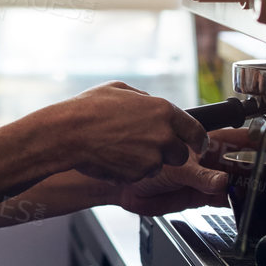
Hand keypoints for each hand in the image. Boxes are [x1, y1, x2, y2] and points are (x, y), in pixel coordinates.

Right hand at [61, 82, 207, 184]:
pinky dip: (131, 170)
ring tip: (122, 148)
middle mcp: (163, 136)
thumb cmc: (88, 110)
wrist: (68, 134)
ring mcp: (151, 158)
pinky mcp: (137, 176)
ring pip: (159, 166)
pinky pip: (140, 175)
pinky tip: (114, 157)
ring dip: (147, 161)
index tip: (196, 145)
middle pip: (180, 154)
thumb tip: (152, 103)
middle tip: (147, 145)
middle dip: (168, 152)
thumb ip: (144, 99)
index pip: (196, 131)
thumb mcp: (120, 89)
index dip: (197, 140)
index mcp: (163, 111)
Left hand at [114, 126, 250, 215]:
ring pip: (235, 180)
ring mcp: (205, 178)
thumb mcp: (175, 168)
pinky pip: (223, 198)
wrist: (122, 187)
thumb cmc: (140, 162)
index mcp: (204, 141)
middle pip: (242, 160)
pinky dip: (234, 201)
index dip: (258, 141)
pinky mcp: (200, 196)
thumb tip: (222, 182)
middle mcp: (208, 159)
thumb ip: (200, 176)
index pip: (238, 139)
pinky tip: (243, 202)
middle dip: (261, 164)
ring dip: (249, 184)